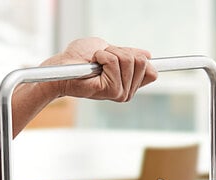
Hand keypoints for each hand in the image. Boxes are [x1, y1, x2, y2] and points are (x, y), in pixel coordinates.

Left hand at [41, 37, 157, 101]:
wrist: (64, 66)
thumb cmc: (81, 59)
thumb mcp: (111, 51)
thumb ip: (130, 54)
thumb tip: (148, 55)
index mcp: (129, 85)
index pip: (152, 71)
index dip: (140, 58)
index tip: (124, 57)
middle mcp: (126, 93)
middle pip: (142, 61)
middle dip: (120, 52)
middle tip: (103, 59)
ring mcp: (119, 93)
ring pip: (129, 60)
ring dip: (110, 54)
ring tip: (97, 62)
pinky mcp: (110, 91)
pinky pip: (114, 63)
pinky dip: (102, 57)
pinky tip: (93, 66)